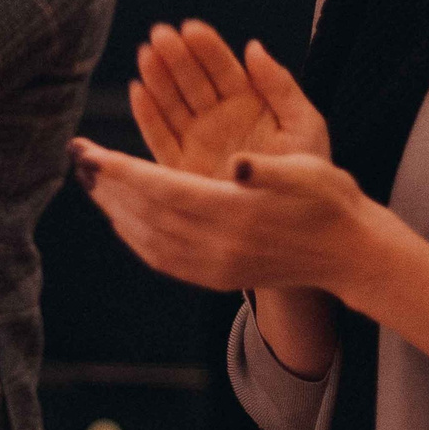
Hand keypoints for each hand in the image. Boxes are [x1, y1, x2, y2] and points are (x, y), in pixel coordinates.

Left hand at [70, 140, 389, 296]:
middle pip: (147, 215)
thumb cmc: (330, 201)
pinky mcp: (218, 277)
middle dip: (108, 186)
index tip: (88, 152)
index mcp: (237, 215)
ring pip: (149, 239)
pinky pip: (163, 259)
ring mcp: (217, 267)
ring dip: (116, 210)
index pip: (163, 190)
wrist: (349, 253)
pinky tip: (124, 220)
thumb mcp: (306, 171)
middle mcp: (220, 247)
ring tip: (93, 183)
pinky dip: (136, 237)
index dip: (121, 171)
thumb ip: (268, 168)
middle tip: (78, 158)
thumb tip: (239, 163)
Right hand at [129, 21, 329, 179]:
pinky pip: (160, 139)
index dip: (207, 48)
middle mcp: (218, 118)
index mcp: (248, 102)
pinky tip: (138, 91)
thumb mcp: (304, 124)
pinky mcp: (181, 169)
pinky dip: (148, 117)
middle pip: (192, 81)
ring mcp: (197, 142)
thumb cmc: (307, 174)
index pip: (223, 68)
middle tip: (160, 34)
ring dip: (157, 78)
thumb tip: (254, 46)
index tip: (192, 29)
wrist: (296, 224)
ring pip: (172, 104)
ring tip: (146, 54)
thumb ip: (280, 87)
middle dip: (176, 56)